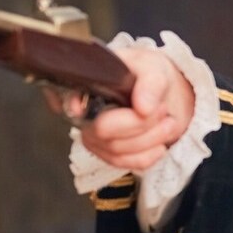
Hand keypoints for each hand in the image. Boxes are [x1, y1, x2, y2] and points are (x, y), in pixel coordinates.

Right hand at [44, 47, 194, 170]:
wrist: (165, 95)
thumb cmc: (149, 76)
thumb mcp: (154, 68)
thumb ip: (150, 84)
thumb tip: (143, 108)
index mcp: (86, 86)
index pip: (65, 98)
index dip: (72, 104)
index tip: (84, 107)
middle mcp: (83, 114)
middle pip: (101, 131)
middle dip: (139, 123)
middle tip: (161, 108)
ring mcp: (94, 138)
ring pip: (117, 150)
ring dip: (151, 138)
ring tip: (166, 120)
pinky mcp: (110, 155)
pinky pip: (127, 164)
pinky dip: (150, 155)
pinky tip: (160, 143)